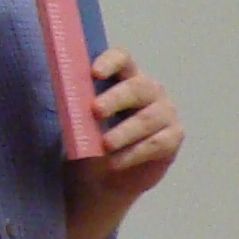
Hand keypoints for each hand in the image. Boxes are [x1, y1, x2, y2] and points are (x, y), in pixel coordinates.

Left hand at [63, 49, 183, 231]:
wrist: (106, 180)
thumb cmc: (91, 143)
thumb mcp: (78, 123)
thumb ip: (76, 108)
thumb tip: (65, 99)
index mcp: (124, 77)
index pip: (122, 59)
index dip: (110, 62)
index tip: (95, 73)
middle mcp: (149, 90)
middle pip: (137, 87)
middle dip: (116, 98)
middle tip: (95, 111)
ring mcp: (165, 112)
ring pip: (147, 118)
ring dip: (124, 132)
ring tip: (104, 145)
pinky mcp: (173, 137)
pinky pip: (156, 144)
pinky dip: (133, 154)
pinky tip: (114, 162)